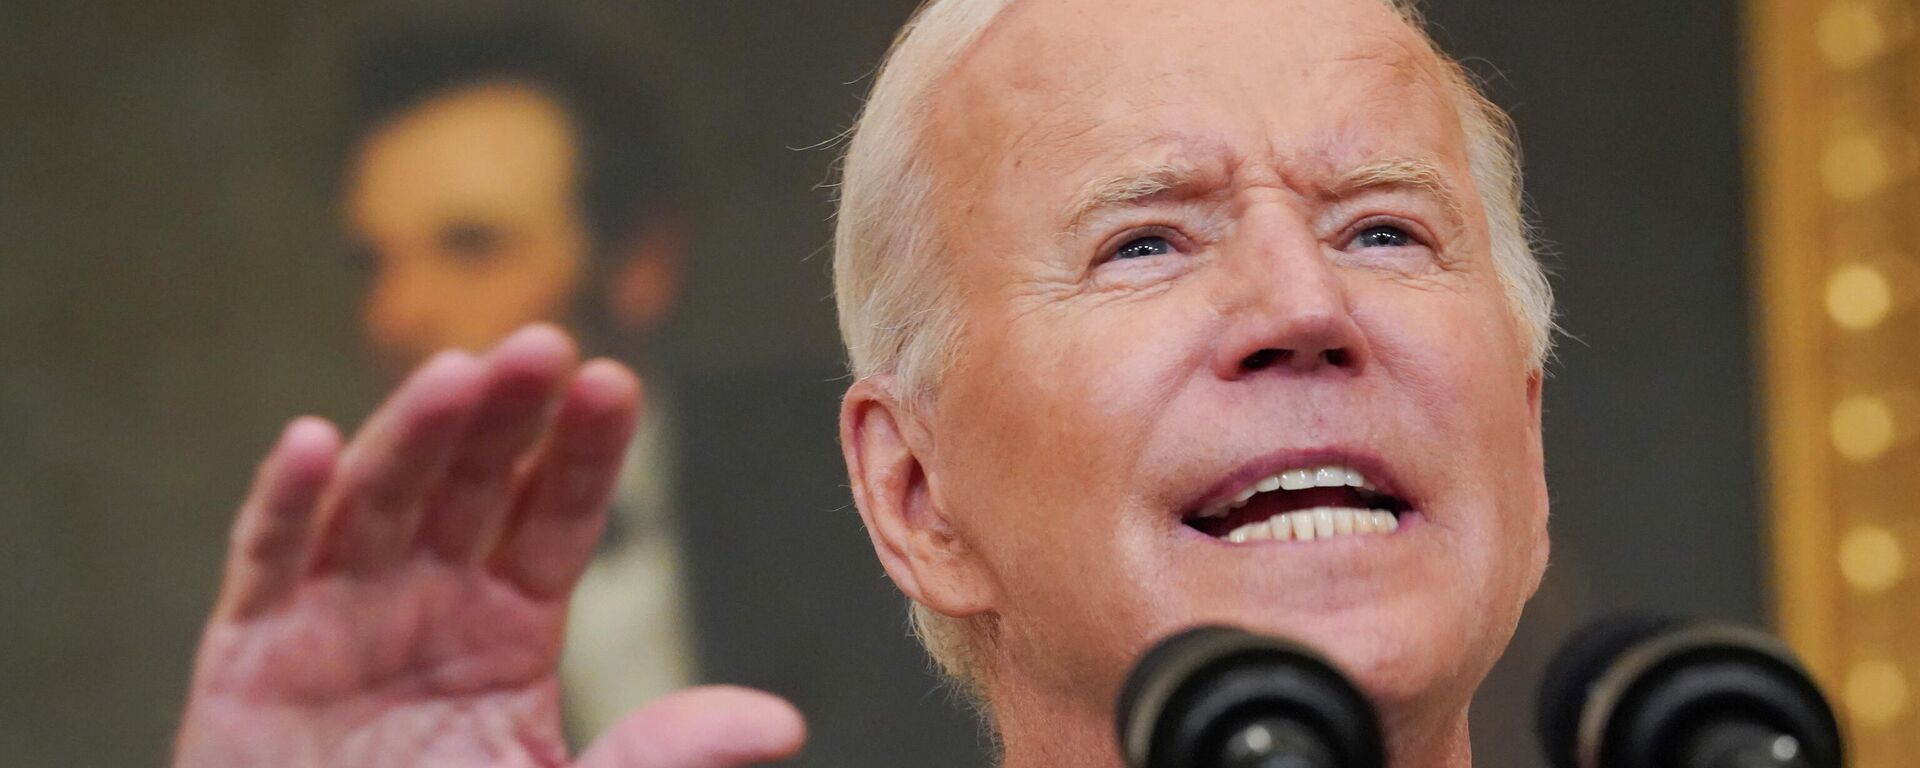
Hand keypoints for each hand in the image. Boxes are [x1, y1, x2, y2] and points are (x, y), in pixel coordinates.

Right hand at [174, 326, 804, 766]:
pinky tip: (311, 442)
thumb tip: (782, 724)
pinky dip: (285, 506)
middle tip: (543, 342)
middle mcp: (429, 597)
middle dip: (507, 413)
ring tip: (455, 374)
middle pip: (473, 485)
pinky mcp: (251, 652)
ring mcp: (338, 614)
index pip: (557, 515)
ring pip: (378, 501)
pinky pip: (268, 566)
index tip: (615, 382)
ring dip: (412, 434)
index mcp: (512, 623)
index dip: (583, 451)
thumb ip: (663, 756)